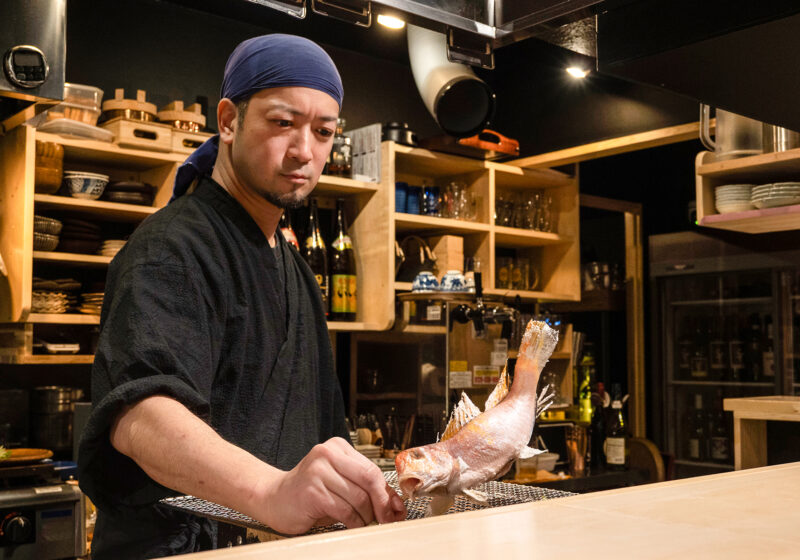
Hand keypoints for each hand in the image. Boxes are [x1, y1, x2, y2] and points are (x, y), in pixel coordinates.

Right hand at [258, 437, 405, 533]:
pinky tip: (352, 525)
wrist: (274, 498)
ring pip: (358, 497)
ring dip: (366, 516)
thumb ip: (365, 488)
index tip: (395, 508)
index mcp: (337, 447)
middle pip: (368, 479)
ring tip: (364, 523)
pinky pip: (345, 510)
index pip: (372, 468)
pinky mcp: (312, 492)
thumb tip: (395, 504)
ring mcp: (318, 472)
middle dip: (381, 503)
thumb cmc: (310, 492)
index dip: (387, 491)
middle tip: (386, 519)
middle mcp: (327, 454)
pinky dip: (354, 522)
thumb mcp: (339, 483)